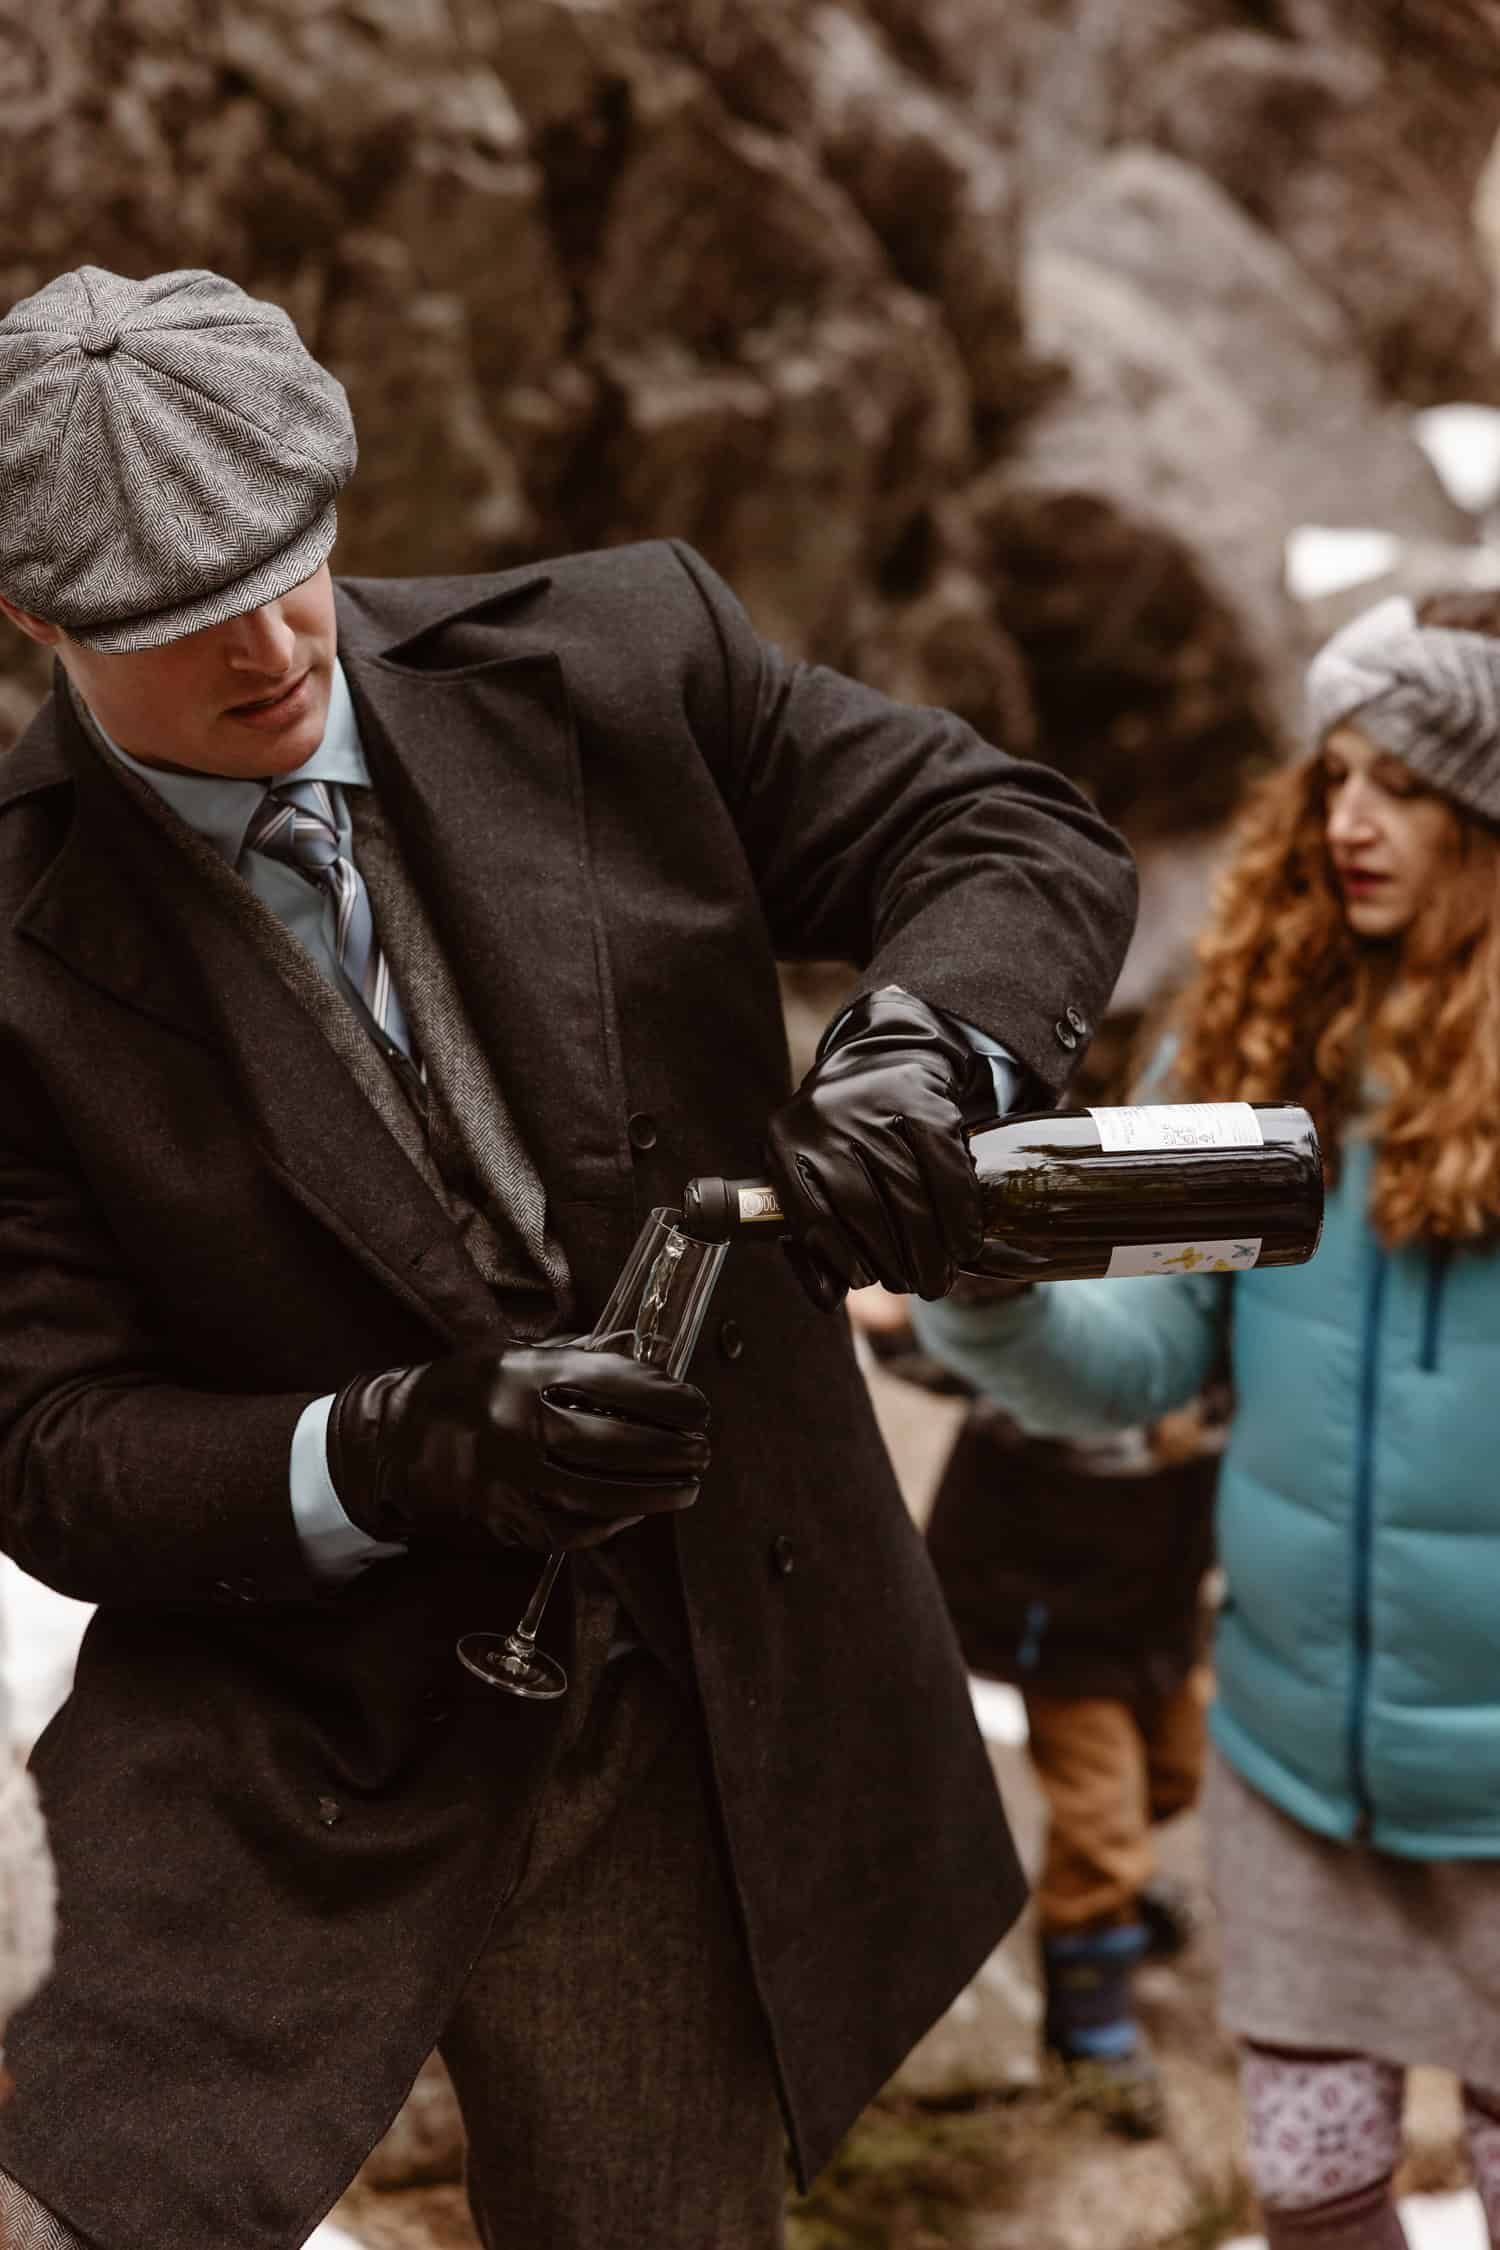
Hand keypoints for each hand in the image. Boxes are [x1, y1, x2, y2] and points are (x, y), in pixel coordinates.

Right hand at [327, 1340, 710, 1552]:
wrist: (394, 1441)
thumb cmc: (465, 1390)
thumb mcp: (516, 1354)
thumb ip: (580, 1354)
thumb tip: (642, 1349)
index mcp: (524, 1374)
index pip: (616, 1382)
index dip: (667, 1397)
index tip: (696, 1406)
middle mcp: (518, 1427)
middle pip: (618, 1444)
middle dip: (672, 1449)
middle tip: (702, 1448)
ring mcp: (511, 1480)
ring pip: (604, 1495)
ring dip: (657, 1493)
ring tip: (687, 1484)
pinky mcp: (507, 1520)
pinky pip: (576, 1529)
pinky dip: (615, 1521)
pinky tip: (639, 1510)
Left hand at [765, 986, 990, 1308]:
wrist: (879, 1063)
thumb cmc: (840, 1140)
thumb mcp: (810, 1177)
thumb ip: (813, 1240)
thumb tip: (829, 1300)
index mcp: (785, 1143)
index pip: (812, 1215)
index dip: (842, 1257)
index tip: (866, 1282)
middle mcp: (824, 1119)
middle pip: (864, 1207)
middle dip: (896, 1260)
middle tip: (917, 1287)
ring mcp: (872, 1105)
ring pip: (907, 1190)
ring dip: (930, 1246)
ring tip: (940, 1276)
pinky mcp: (920, 1098)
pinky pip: (944, 1164)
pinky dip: (959, 1211)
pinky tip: (965, 1242)